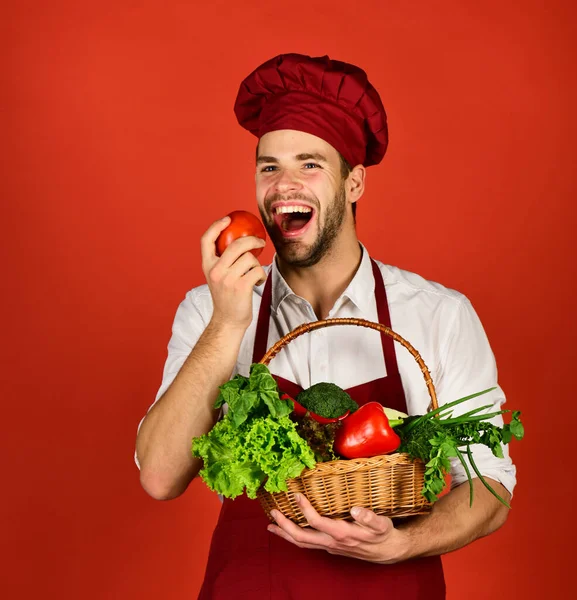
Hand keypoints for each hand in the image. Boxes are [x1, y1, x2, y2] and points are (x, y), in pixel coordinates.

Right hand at [201, 216, 266, 329]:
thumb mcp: (218, 277)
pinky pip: (258, 271)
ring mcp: (227, 279)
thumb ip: (223, 261)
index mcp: (207, 266)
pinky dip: (261, 276)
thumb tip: (241, 240)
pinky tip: (256, 282)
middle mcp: (215, 271)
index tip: (227, 219)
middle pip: (235, 244)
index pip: (206, 240)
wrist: (228, 321)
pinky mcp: (241, 287)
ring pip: (250, 258)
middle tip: (261, 242)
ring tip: (253, 275)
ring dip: (257, 265)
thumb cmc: (227, 297)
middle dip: (252, 240)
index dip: (216, 226)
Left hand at [267, 493, 410, 563]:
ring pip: (302, 543)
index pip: (317, 522)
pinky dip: (293, 537)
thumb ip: (370, 518)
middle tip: (272, 513)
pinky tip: (287, 530)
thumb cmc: (383, 534)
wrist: (387, 551)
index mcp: (342, 534)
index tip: (296, 495)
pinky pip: (307, 544)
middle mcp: (332, 542)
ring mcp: (329, 546)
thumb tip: (356, 510)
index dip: (304, 509)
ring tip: (271, 525)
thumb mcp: (382, 524)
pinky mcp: (329, 546)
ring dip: (285, 534)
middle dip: (285, 525)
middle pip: (302, 537)